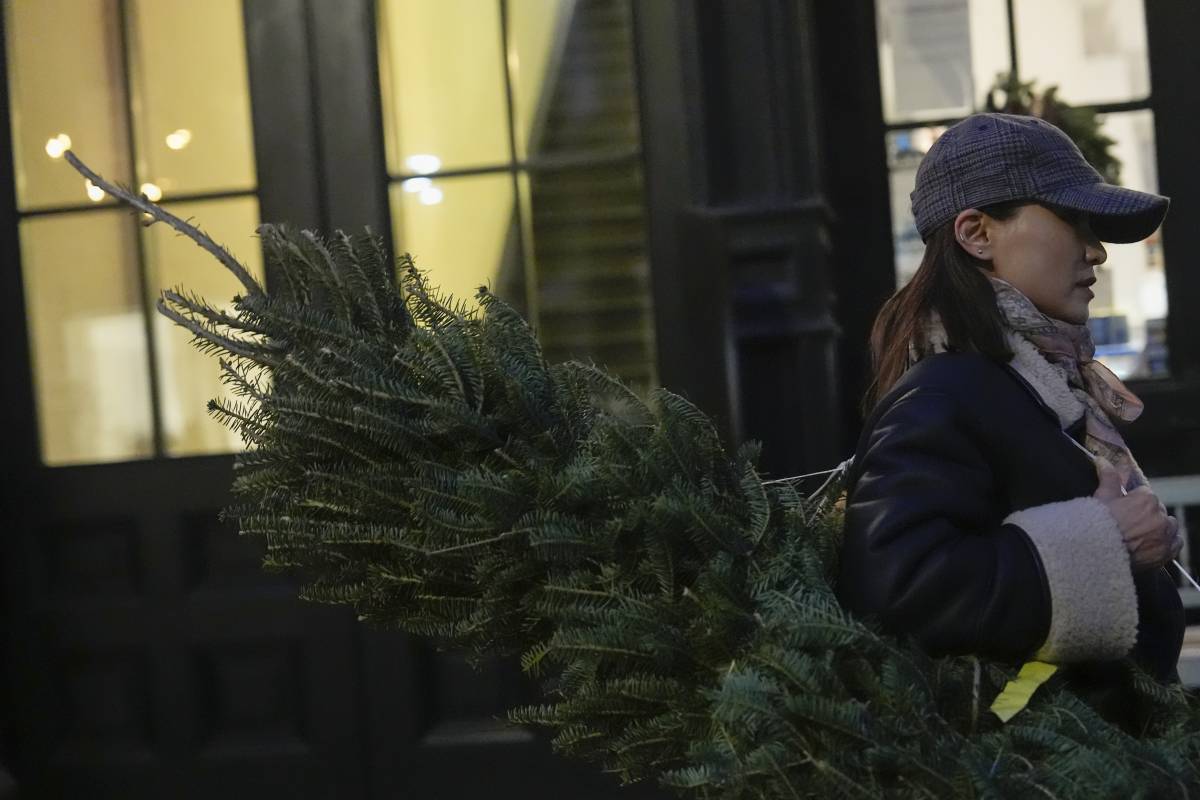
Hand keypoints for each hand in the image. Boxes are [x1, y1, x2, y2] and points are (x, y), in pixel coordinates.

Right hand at [1093, 458, 1180, 572]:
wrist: (1096, 551)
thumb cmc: (1097, 523)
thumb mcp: (1102, 497)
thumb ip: (1108, 477)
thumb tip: (1102, 459)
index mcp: (1146, 499)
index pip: (1145, 496)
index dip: (1133, 503)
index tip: (1124, 511)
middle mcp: (1159, 515)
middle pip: (1157, 510)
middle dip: (1146, 515)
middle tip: (1129, 525)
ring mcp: (1165, 534)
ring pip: (1169, 525)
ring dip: (1160, 527)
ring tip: (1142, 535)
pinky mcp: (1167, 551)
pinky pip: (1176, 542)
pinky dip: (1168, 542)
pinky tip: (1153, 543)